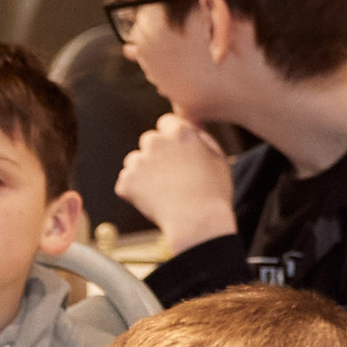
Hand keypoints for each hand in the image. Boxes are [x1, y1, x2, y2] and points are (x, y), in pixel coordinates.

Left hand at [117, 115, 236, 252]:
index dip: (173, 138)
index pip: (167, 123)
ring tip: (164, 193)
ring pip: (135, 161)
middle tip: (172, 176)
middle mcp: (156, 141)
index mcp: (181, 132)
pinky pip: (127, 183)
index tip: (179, 154)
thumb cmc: (214, 194)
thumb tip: (192, 131)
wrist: (197, 224)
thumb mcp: (220, 161)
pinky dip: (135, 192)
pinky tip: (154, 203)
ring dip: (145, 172)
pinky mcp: (127, 182)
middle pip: (149, 140)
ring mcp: (139, 161)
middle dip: (157, 153)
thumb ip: (203, 140)